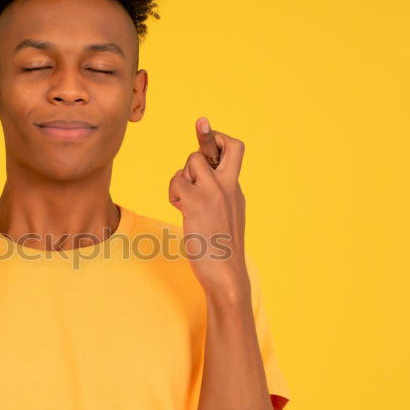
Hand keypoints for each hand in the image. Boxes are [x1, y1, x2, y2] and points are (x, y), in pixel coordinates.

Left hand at [168, 117, 249, 299]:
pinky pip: (177, 182)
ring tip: (183, 200)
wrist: (226, 274)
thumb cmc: (221, 249)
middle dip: (205, 138)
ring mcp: (214, 193)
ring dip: (181, 177)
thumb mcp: (226, 216)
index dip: (218, 139)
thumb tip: (200, 180)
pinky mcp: (197, 203)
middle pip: (223, 144)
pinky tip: (179, 208)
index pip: (235, 150)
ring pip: (191, 161)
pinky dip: (173, 193)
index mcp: (235, 189)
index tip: (206, 135)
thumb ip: (218, 195)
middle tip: (194, 149)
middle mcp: (228, 187)